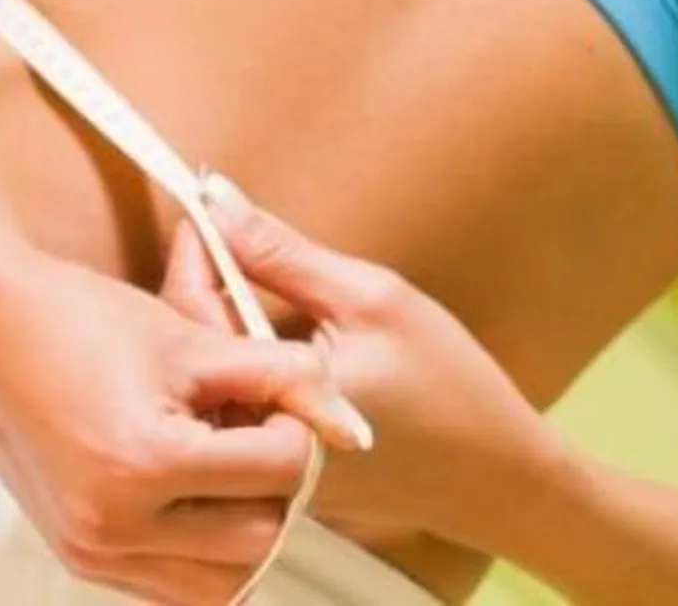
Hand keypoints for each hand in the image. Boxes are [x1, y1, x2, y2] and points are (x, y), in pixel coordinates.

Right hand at [0, 233, 368, 604]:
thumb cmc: (82, 317)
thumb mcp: (193, 340)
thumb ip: (287, 377)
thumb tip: (355, 428)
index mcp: (145, 463)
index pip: (278, 470)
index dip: (292, 425)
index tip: (270, 396)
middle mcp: (112, 524)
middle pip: (257, 538)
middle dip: (268, 487)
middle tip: (247, 434)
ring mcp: (90, 548)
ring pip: (219, 581)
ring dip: (238, 527)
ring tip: (218, 462)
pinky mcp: (76, 555)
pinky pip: (168, 583)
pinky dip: (196, 547)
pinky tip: (187, 488)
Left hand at [164, 174, 554, 544]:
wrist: (493, 478)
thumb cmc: (448, 387)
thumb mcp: (371, 300)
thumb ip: (283, 253)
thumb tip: (216, 197)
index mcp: (268, 401)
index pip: (191, 312)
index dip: (192, 249)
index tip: (202, 202)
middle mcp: (247, 447)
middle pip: (184, 351)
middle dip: (194, 280)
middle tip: (215, 227)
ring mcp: (256, 470)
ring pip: (203, 380)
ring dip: (210, 320)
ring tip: (233, 268)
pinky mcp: (271, 477)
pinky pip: (230, 406)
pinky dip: (234, 360)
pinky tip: (257, 325)